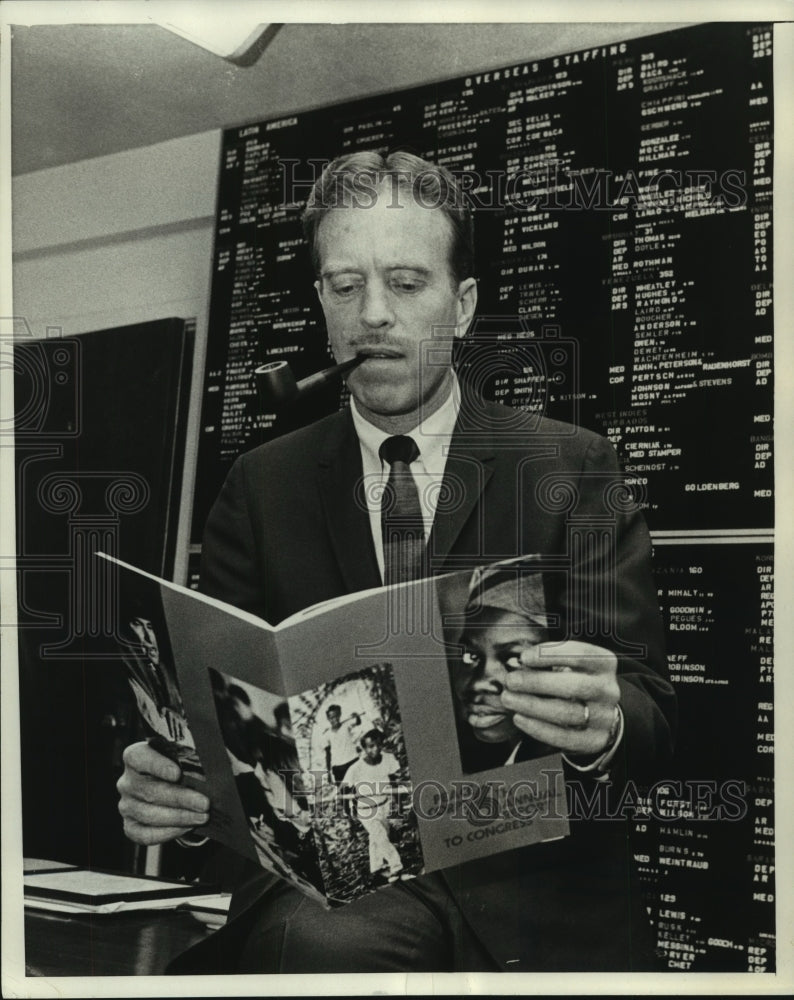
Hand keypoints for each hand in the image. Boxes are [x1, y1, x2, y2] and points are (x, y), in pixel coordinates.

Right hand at [117, 741, 209, 844]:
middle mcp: (127, 781)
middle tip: (204, 803)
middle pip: (150, 790)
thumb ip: (192, 757)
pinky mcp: (130, 825)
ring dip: (178, 817)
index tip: (178, 773)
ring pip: (148, 814)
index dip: (157, 765)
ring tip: (201, 817)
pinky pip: (145, 834)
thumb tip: (216, 762)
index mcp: (135, 756)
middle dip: (180, 798)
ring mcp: (126, 805)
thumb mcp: (185, 757)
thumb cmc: (181, 768)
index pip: (139, 757)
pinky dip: (167, 833)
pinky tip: (186, 827)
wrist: (172, 787)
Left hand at [500, 641, 619, 756]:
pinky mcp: (594, 740)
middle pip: (574, 686)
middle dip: (537, 682)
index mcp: (604, 663)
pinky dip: (538, 728)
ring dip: (532, 705)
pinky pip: (564, 737)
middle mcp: (608, 690)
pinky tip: (519, 718)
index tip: (523, 657)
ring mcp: (604, 717)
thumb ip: (547, 662)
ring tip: (509, 699)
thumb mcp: (568, 665)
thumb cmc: (574, 681)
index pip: (580, 654)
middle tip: (511, 681)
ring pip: (567, 712)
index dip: (549, 654)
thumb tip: (516, 665)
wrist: (597, 714)